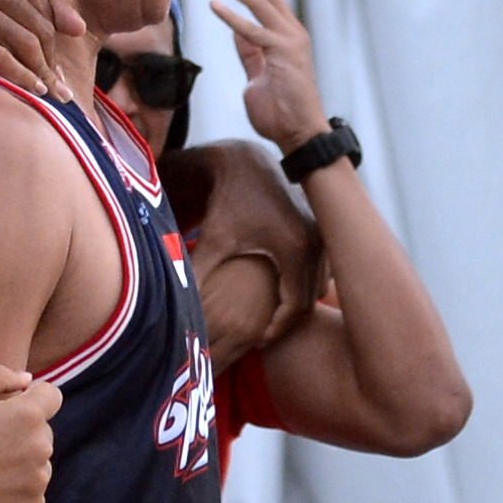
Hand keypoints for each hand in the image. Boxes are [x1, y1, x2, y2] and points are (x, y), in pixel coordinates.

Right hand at [0, 0, 85, 99]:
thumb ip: (33, 0)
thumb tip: (78, 28)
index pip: (43, 11)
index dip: (55, 46)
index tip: (58, 73)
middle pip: (36, 29)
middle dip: (51, 65)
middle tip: (61, 94)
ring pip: (21, 44)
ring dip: (40, 75)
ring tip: (48, 96)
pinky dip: (19, 77)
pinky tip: (29, 90)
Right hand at [0, 363, 61, 502]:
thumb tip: (27, 379)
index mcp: (28, 416)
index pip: (51, 396)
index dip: (30, 397)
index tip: (10, 408)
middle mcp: (41, 448)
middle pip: (43, 431)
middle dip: (23, 431)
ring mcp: (38, 481)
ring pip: (39, 462)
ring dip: (21, 461)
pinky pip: (32, 490)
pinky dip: (16, 489)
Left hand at [163, 140, 325, 348]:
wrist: (247, 162)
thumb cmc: (227, 202)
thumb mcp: (212, 240)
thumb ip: (197, 275)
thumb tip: (178, 310)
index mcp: (295, 248)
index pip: (296, 307)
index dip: (277, 329)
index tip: (257, 340)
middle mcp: (317, 242)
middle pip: (312, 300)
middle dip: (288, 321)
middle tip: (263, 335)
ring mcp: (324, 236)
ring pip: (320, 286)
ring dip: (299, 304)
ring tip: (271, 316)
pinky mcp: (324, 231)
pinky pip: (323, 271)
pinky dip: (306, 286)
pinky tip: (282, 293)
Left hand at [204, 0, 328, 154]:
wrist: (299, 134)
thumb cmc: (280, 110)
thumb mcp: (258, 75)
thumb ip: (249, 53)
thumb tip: (236, 33)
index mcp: (286, 34)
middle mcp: (291, 31)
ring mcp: (289, 40)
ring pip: (260, 2)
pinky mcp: (283, 54)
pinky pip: (253, 31)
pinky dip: (232, 17)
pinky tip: (214, 5)